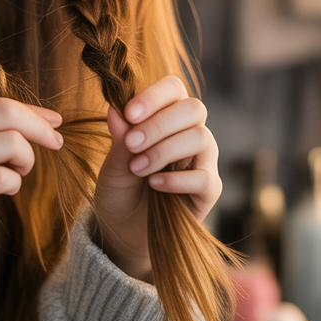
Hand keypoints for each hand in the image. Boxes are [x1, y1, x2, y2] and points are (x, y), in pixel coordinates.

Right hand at [0, 98, 63, 285]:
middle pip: (5, 112)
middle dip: (39, 127)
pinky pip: (0, 177)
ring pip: (9, 142)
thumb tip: (28, 119)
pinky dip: (13, 182)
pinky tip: (7, 188)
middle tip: (55, 145)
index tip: (54, 123)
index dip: (32, 111)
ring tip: (18, 173)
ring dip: (26, 159)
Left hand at [92, 76, 220, 279]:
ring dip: (165, 150)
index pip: (173, 89)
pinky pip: (205, 177)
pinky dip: (177, 179)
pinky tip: (155, 184)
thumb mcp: (112, 165)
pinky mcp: (209, 191)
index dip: (154, 96)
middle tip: (131, 144)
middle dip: (159, 123)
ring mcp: (203, 161)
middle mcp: (190, 134)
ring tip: (137, 169)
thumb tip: (115, 109)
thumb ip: (119, 139)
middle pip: (193, 108)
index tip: (129, 113)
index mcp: (166, 117)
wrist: (122, 232)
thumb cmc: (120, 190)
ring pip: (201, 138)